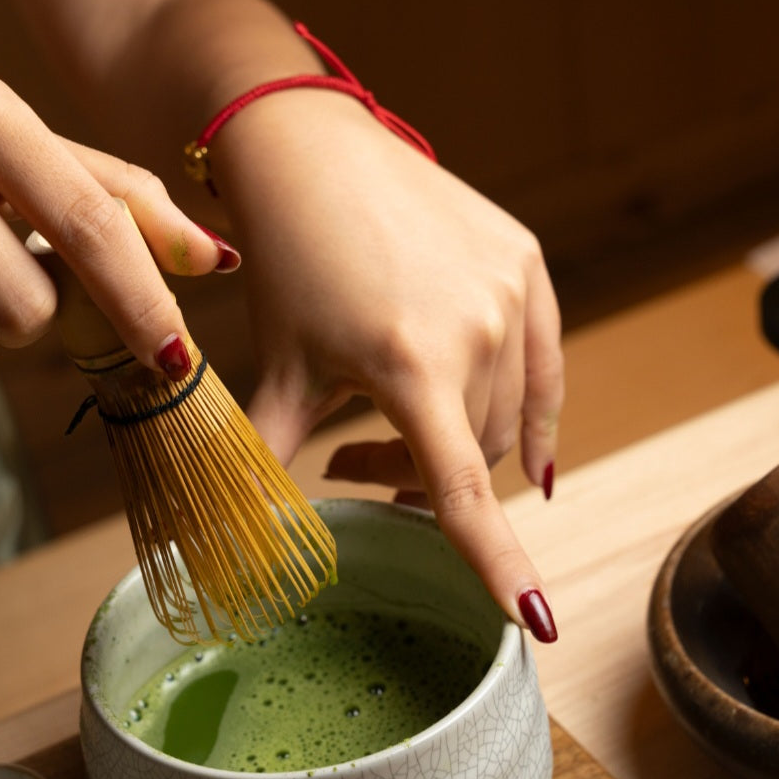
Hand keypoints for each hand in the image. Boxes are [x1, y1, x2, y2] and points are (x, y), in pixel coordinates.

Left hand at [211, 90, 563, 636]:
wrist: (309, 152)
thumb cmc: (284, 263)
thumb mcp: (278, 369)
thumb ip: (269, 460)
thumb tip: (237, 544)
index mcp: (411, 363)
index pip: (462, 488)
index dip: (498, 565)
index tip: (537, 626)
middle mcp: (477, 327)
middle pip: (474, 453)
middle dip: (420, 477)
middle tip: (356, 465)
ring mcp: (510, 288)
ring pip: (507, 410)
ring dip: (459, 437)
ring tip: (392, 425)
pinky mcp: (524, 257)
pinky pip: (541, 359)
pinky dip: (526, 404)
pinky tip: (522, 443)